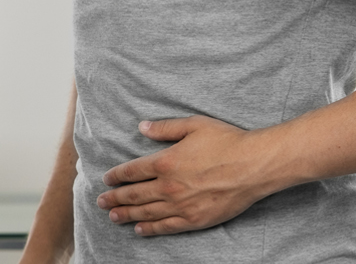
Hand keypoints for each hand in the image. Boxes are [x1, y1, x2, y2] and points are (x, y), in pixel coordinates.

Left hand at [96, 115, 275, 236]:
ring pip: (146, 213)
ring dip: (127, 215)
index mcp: (166, 161)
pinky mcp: (195, 220)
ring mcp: (181, 205)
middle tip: (101, 202)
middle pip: (134, 195)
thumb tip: (141, 127)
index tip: (106, 180)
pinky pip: (167, 226)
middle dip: (115, 198)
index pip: (132, 171)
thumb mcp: (193, 125)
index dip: (116, 176)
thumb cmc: (226, 141)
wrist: (254, 165)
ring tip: (113, 217)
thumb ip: (164, 128)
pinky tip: (140, 229)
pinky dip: (151, 229)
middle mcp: (169, 186)